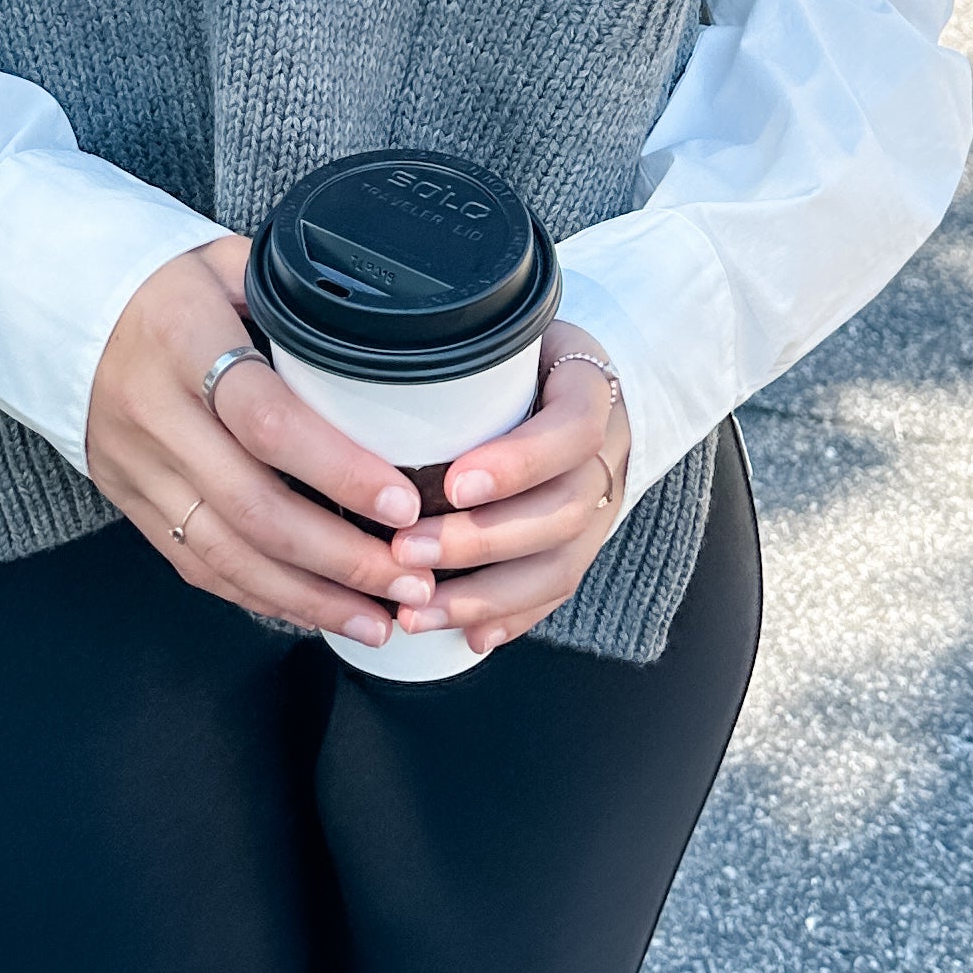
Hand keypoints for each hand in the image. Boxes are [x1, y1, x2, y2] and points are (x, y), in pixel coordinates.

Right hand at [85, 238, 433, 648]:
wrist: (59, 305)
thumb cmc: (164, 281)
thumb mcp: (229, 263)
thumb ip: (298, 298)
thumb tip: (386, 333)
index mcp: (185, 340)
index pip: (265, 419)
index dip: (336, 468)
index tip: (398, 502)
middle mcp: (155, 413)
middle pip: (251, 506)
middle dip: (338, 557)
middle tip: (406, 581)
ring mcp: (137, 466)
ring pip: (224, 553)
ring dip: (307, 596)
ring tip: (377, 621)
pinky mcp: (129, 500)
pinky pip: (196, 563)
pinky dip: (259, 595)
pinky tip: (312, 611)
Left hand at [383, 323, 631, 657]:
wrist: (578, 379)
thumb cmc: (525, 355)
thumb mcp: (507, 334)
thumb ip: (462, 350)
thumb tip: (367, 367)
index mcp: (589, 392)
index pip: (570, 430)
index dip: (517, 463)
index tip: (454, 482)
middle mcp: (605, 456)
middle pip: (562, 511)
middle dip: (480, 540)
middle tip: (407, 551)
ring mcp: (601, 508)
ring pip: (561, 565)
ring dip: (487, 596)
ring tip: (420, 610)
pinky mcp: (585, 546)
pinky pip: (557, 593)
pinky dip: (512, 618)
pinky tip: (468, 637)